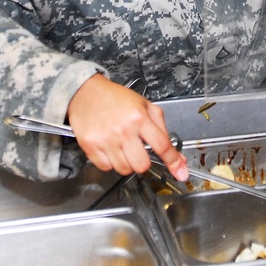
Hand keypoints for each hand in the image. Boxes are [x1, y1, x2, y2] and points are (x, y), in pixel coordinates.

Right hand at [66, 74, 187, 181]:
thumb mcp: (144, 105)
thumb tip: (176, 154)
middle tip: (137, 151)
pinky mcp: (90, 146)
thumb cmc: (114, 98)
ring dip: (125, 162)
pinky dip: (109, 162)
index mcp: (139, 117)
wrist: (85, 91)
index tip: (180, 173)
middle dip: (143, 162)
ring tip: (120, 146)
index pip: (162, 146)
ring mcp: (106, 139)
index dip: (173, 162)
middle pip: (142, 165)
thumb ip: (161, 129)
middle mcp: (123, 130)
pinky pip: (105, 168)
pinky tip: (108, 147)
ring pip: (124, 170)